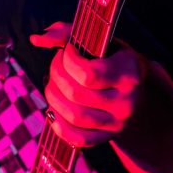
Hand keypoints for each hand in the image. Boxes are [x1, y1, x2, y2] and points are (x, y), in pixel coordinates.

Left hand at [30, 22, 146, 146]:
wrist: (136, 89)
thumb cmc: (112, 59)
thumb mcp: (100, 42)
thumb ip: (68, 33)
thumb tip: (36, 40)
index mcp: (129, 73)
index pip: (88, 74)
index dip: (67, 61)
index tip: (66, 51)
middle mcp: (127, 101)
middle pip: (75, 94)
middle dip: (56, 76)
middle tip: (56, 66)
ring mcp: (118, 123)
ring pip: (74, 116)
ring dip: (53, 98)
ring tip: (53, 85)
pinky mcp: (107, 137)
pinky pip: (77, 139)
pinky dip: (58, 126)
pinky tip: (53, 110)